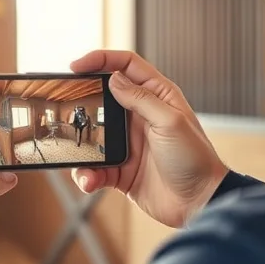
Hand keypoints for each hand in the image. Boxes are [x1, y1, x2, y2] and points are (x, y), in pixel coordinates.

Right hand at [70, 50, 228, 227]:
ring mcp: (129, 143)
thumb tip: (114, 79)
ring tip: (82, 159)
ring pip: (93, 136)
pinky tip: (91, 181)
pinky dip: (88, 174)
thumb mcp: (170, 122)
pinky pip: (95, 167)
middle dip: (82, 105)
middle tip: (65, 111)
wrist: (199, 203)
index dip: (101, 60)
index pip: (126, 66)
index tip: (76, 66)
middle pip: (103, 98)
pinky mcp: (121, 169)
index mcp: (157, 96)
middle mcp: (141, 116)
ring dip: (83, 148)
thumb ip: (141, 98)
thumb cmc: (195, 159)